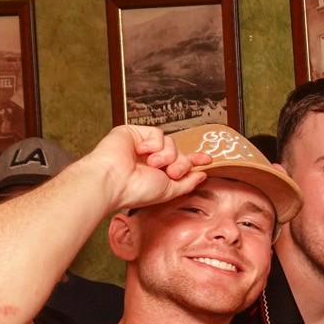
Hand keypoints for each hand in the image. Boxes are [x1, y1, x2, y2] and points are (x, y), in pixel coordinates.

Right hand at [86, 125, 209, 212]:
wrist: (114, 180)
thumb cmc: (137, 190)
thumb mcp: (169, 190)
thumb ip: (187, 182)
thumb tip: (202, 174)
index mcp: (157, 173)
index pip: (180, 163)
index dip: (195, 160)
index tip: (208, 159)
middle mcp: (150, 159)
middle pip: (179, 153)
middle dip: (180, 163)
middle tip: (172, 172)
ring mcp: (142, 146)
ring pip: (171, 143)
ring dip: (166, 155)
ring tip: (152, 164)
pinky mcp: (134, 133)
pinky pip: (157, 133)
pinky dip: (154, 144)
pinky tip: (141, 151)